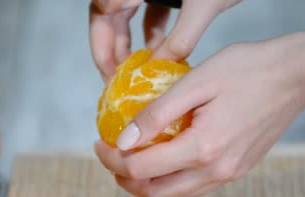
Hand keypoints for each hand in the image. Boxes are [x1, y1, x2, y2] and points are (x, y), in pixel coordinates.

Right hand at [89, 0, 240, 81]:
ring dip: (130, 44)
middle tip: (118, 81)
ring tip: (137, 73)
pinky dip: (152, 34)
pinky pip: (149, 12)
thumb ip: (180, 39)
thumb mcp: (203, 6)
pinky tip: (159, 55)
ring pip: (127, 15)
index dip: (101, 45)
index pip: (101, 11)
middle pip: (109, 15)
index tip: (111, 74)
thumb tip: (160, 70)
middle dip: (112, 49)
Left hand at [94, 33, 304, 196]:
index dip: (112, 159)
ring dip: (148, 184)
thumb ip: (157, 114)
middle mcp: (217, 171)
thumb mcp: (196, 81)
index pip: (142, 168)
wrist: (298, 76)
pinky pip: (195, 187)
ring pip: (176, 196)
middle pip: (157, 194)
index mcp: (203, 148)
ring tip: (133, 159)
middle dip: (126, 180)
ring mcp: (230, 174)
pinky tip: (165, 157)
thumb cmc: (249, 69)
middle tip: (112, 156)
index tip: (100, 142)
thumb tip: (124, 141)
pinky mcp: (238, 170)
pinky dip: (172, 180)